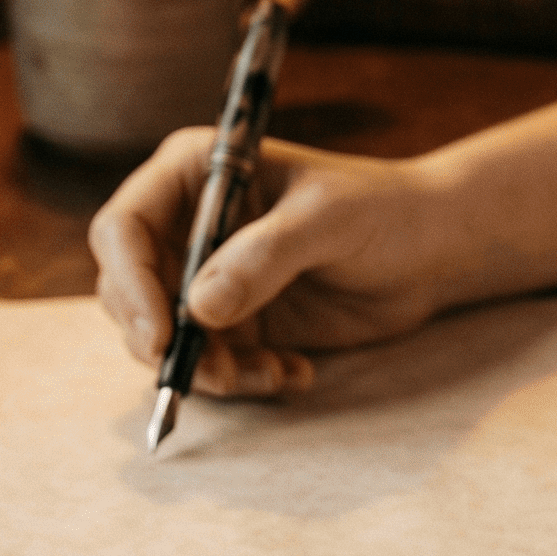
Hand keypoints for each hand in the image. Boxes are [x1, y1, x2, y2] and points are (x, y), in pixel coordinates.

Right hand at [90, 132, 444, 397]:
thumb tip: (197, 309)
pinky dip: (246, 381)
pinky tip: (296, 374)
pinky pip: (213, 366)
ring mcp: (209, 279)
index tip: (160, 333)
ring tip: (272, 375)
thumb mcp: (327, 219)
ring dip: (209, 370)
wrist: (432, 247)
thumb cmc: (382, 208)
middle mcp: (188, 226)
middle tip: (214, 373)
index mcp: (195, 174)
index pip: (125, 228)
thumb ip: (264, 256)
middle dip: (161, 340)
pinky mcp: (238, 324)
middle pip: (128, 292)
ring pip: (166, 340)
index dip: (130, 282)